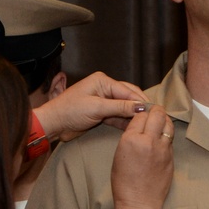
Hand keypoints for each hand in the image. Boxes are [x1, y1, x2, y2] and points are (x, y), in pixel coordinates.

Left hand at [34, 72, 148, 142]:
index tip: (154, 110)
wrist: (54, 124)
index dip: (140, 100)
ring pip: (124, 107)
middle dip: (139, 106)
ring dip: (133, 115)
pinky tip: (134, 127)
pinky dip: (125, 121)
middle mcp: (104, 88)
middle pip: (128, 96)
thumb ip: (120, 107)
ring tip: (147, 123)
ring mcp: (103, 101)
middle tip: (154, 117)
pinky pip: (117, 115)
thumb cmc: (70, 111)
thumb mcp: (97, 108)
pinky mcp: (101, 113)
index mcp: (103, 81)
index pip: (127, 90)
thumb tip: (141, 107)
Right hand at [111, 105, 173, 208]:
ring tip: (159, 122)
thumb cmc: (124, 182)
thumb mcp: (119, 155)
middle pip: (157, 114)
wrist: (139, 202)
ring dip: (164, 120)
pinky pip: (170, 140)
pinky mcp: (171, 157)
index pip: (140, 115)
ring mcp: (162, 149)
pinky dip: (166, 136)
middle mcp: (149, 141)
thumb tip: (139, 126)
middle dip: (155, 111)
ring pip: (168, 124)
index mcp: (131, 140)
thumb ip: (130, 137)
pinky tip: (161, 139)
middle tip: (153, 112)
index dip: (140, 114)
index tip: (140, 115)